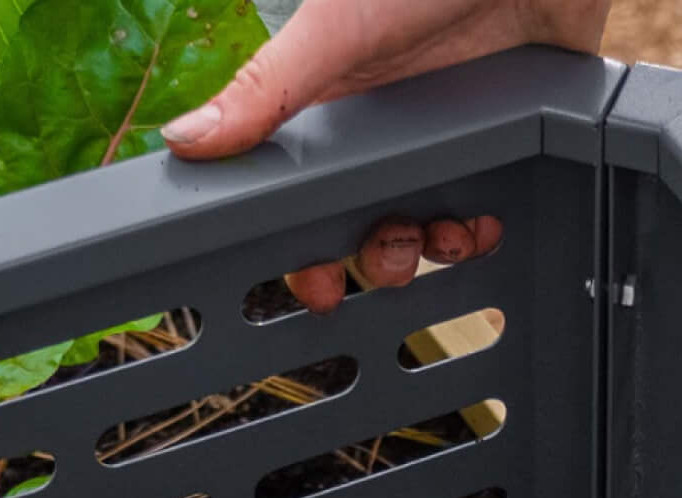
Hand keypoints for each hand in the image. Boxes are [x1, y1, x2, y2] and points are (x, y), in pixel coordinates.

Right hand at [162, 0, 610, 310]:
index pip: (300, 192)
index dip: (306, 246)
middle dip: (377, 257)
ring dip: (433, 249)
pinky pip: (482, 214)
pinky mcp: (496, 145)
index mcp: (328, 101)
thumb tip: (185, 139)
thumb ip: (266, 89)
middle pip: (364, 226)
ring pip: (424, 230)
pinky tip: (485, 221)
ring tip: (446, 232)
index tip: (316, 282)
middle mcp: (380, 128)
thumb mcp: (335, 31)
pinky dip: (481, 230)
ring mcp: (439, 140)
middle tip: (392, 259)